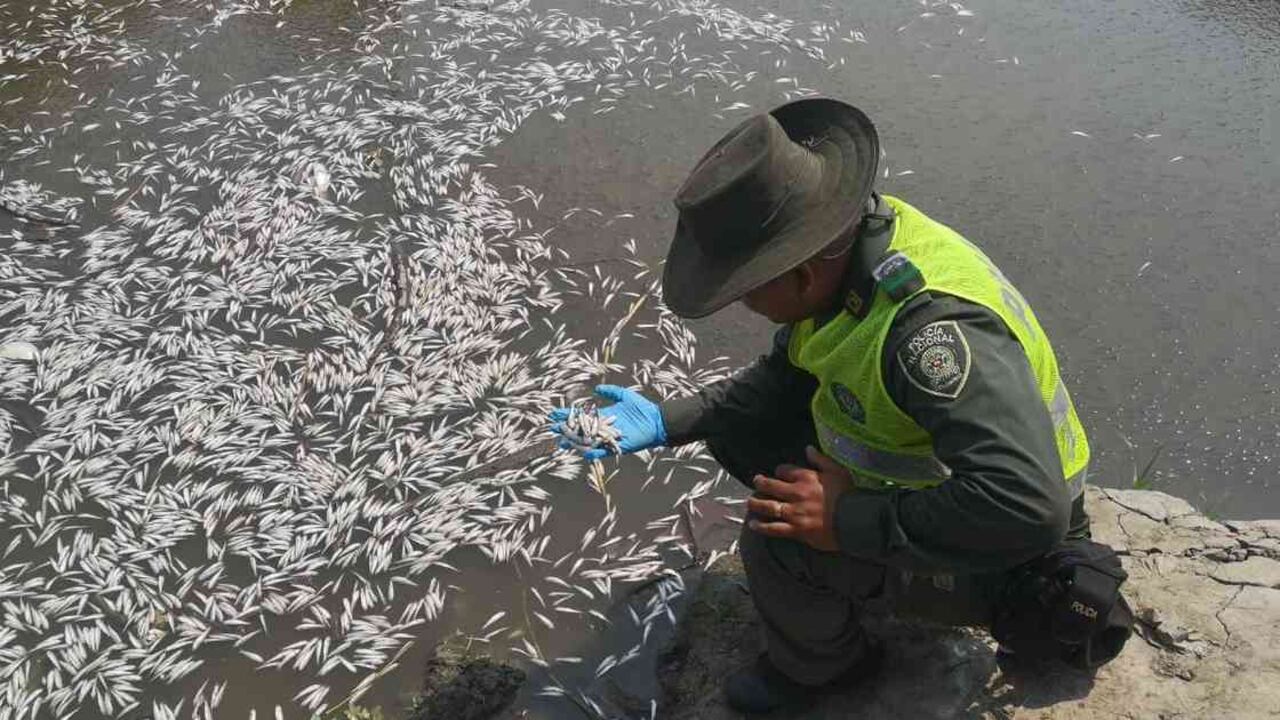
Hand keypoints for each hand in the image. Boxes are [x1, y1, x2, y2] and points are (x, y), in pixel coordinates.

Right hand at [548, 384, 666, 460]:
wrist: (656, 421)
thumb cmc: (643, 408)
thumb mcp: (625, 395)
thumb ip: (612, 391)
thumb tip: (597, 388)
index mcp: (603, 416)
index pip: (582, 416)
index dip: (568, 415)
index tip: (555, 413)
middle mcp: (603, 428)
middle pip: (581, 430)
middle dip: (567, 430)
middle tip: (553, 429)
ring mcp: (609, 438)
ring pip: (588, 442)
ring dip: (575, 443)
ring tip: (562, 443)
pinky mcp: (617, 446)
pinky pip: (603, 451)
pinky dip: (594, 452)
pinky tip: (584, 451)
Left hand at [746, 445, 853, 551]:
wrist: (855, 520)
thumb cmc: (848, 495)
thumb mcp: (838, 471)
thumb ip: (821, 459)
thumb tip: (808, 448)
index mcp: (806, 478)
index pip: (785, 470)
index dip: (780, 471)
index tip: (778, 473)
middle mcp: (796, 493)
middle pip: (771, 486)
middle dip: (760, 483)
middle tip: (756, 482)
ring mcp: (794, 512)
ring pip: (768, 507)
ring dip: (756, 504)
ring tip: (750, 502)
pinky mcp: (796, 529)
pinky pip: (774, 528)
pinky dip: (762, 527)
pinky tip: (753, 524)